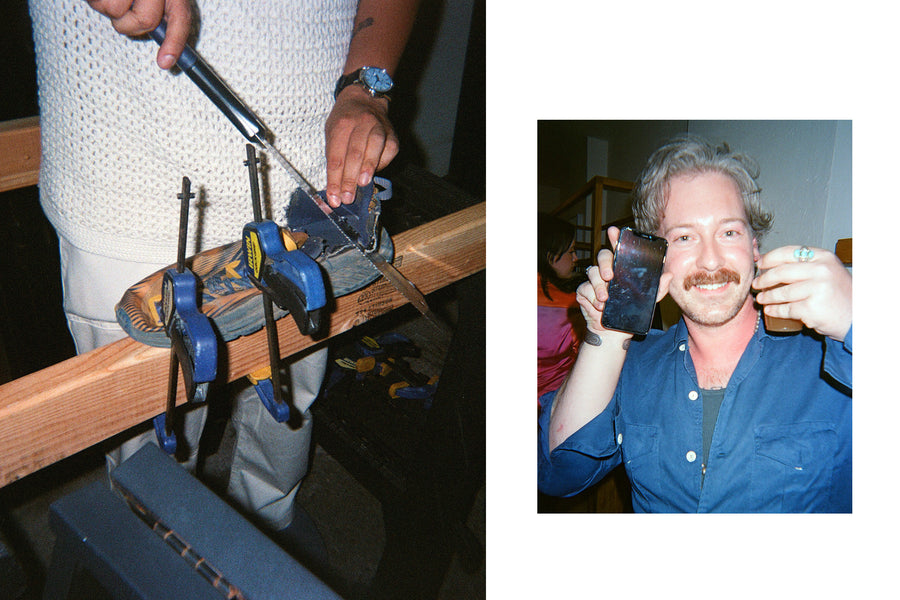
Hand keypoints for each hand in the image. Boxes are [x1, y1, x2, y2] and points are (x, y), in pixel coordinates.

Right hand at [85, 0, 191, 68]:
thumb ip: (166, 18)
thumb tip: (167, 55)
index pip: (180, 18)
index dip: (174, 43)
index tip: (165, 62)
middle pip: (145, 20)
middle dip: (131, 25)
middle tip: (125, 10)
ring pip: (115, 12)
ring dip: (107, 8)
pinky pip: (96, 3)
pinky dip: (95, 0)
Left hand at [324, 85, 398, 207]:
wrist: (365, 98)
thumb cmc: (345, 120)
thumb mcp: (332, 132)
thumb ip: (334, 158)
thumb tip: (335, 188)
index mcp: (341, 124)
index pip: (336, 156)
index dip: (334, 179)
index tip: (333, 197)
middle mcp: (361, 123)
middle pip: (354, 154)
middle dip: (349, 179)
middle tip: (346, 197)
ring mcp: (379, 127)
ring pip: (373, 149)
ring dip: (367, 168)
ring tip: (362, 184)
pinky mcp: (392, 135)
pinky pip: (388, 152)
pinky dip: (381, 164)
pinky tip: (373, 173)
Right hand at [575, 226, 672, 335]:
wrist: (614, 332)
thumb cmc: (629, 312)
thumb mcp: (646, 301)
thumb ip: (657, 288)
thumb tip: (668, 276)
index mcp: (621, 269)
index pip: (618, 250)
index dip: (615, 239)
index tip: (614, 231)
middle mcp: (606, 271)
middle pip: (602, 257)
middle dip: (604, 264)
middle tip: (609, 277)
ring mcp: (594, 281)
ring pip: (592, 273)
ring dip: (598, 287)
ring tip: (605, 300)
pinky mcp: (584, 292)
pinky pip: (584, 290)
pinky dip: (592, 299)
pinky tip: (598, 307)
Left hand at [753, 245, 851, 341]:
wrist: (857, 317)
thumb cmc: (839, 294)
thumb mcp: (827, 271)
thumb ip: (806, 266)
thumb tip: (770, 263)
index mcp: (823, 257)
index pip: (788, 252)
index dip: (770, 258)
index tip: (760, 264)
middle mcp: (821, 270)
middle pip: (781, 272)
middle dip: (764, 279)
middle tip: (756, 284)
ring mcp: (817, 289)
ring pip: (782, 292)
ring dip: (767, 296)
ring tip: (760, 298)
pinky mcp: (812, 308)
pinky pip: (786, 309)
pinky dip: (775, 310)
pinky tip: (769, 310)